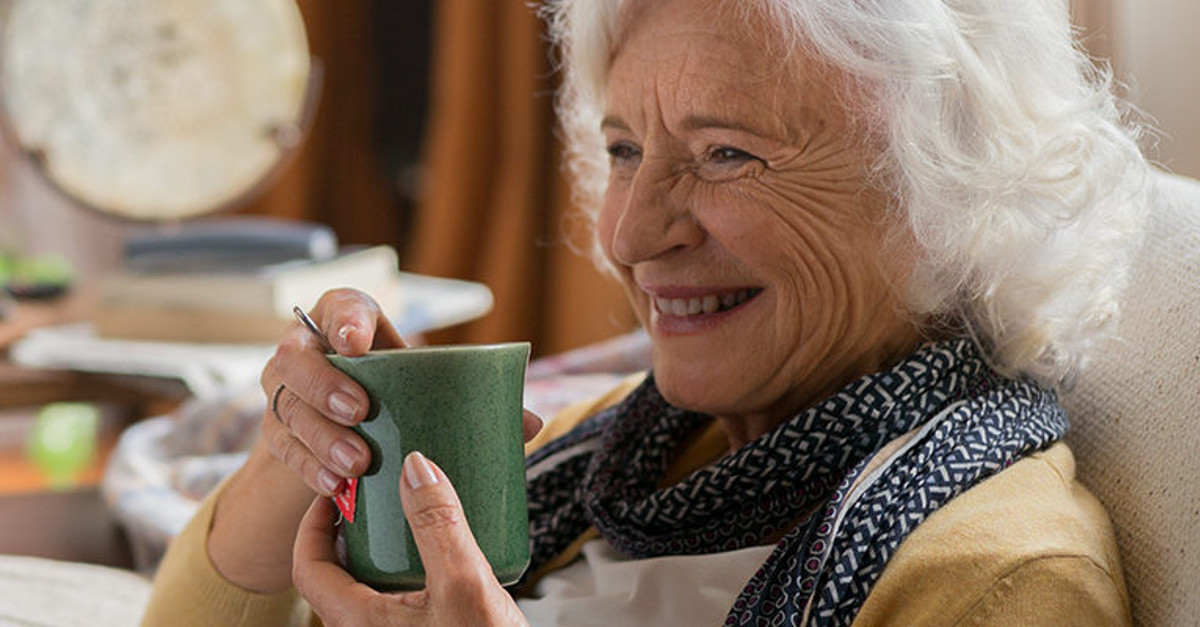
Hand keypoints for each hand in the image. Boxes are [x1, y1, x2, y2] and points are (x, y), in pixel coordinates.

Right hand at [260, 289, 405, 495]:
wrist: (354, 405)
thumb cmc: (391, 376)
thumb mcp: (408, 362)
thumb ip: (423, 365)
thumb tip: (466, 381)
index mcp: (340, 315)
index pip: (340, 307)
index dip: (345, 323)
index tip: (355, 344)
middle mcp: (301, 344)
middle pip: (295, 359)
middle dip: (325, 386)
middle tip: (359, 411)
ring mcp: (281, 386)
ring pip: (289, 409)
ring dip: (323, 437)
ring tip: (356, 462)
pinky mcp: (277, 427)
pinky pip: (286, 448)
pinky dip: (312, 468)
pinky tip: (336, 484)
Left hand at [293, 452, 530, 626]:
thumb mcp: (464, 583)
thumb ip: (438, 525)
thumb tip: (414, 467)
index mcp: (359, 621)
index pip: (308, 566)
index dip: (314, 523)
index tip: (339, 490)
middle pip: (340, 570)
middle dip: (356, 526)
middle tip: (381, 491)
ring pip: (375, 582)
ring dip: (389, 544)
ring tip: (417, 510)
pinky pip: (404, 595)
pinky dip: (415, 565)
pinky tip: (450, 549)